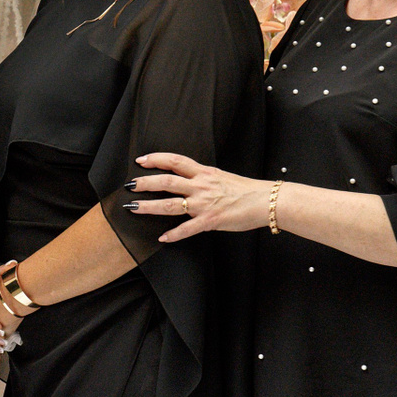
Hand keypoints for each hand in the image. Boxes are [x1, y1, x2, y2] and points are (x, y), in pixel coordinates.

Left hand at [125, 153, 272, 241]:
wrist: (267, 201)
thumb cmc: (246, 190)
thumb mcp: (221, 177)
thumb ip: (202, 177)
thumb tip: (188, 178)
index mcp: (204, 173)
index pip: (176, 161)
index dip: (157, 159)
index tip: (141, 160)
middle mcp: (201, 186)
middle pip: (167, 181)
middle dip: (145, 182)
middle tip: (130, 185)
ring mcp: (204, 204)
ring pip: (170, 204)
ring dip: (149, 206)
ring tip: (134, 208)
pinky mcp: (210, 221)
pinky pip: (187, 229)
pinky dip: (173, 234)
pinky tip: (162, 238)